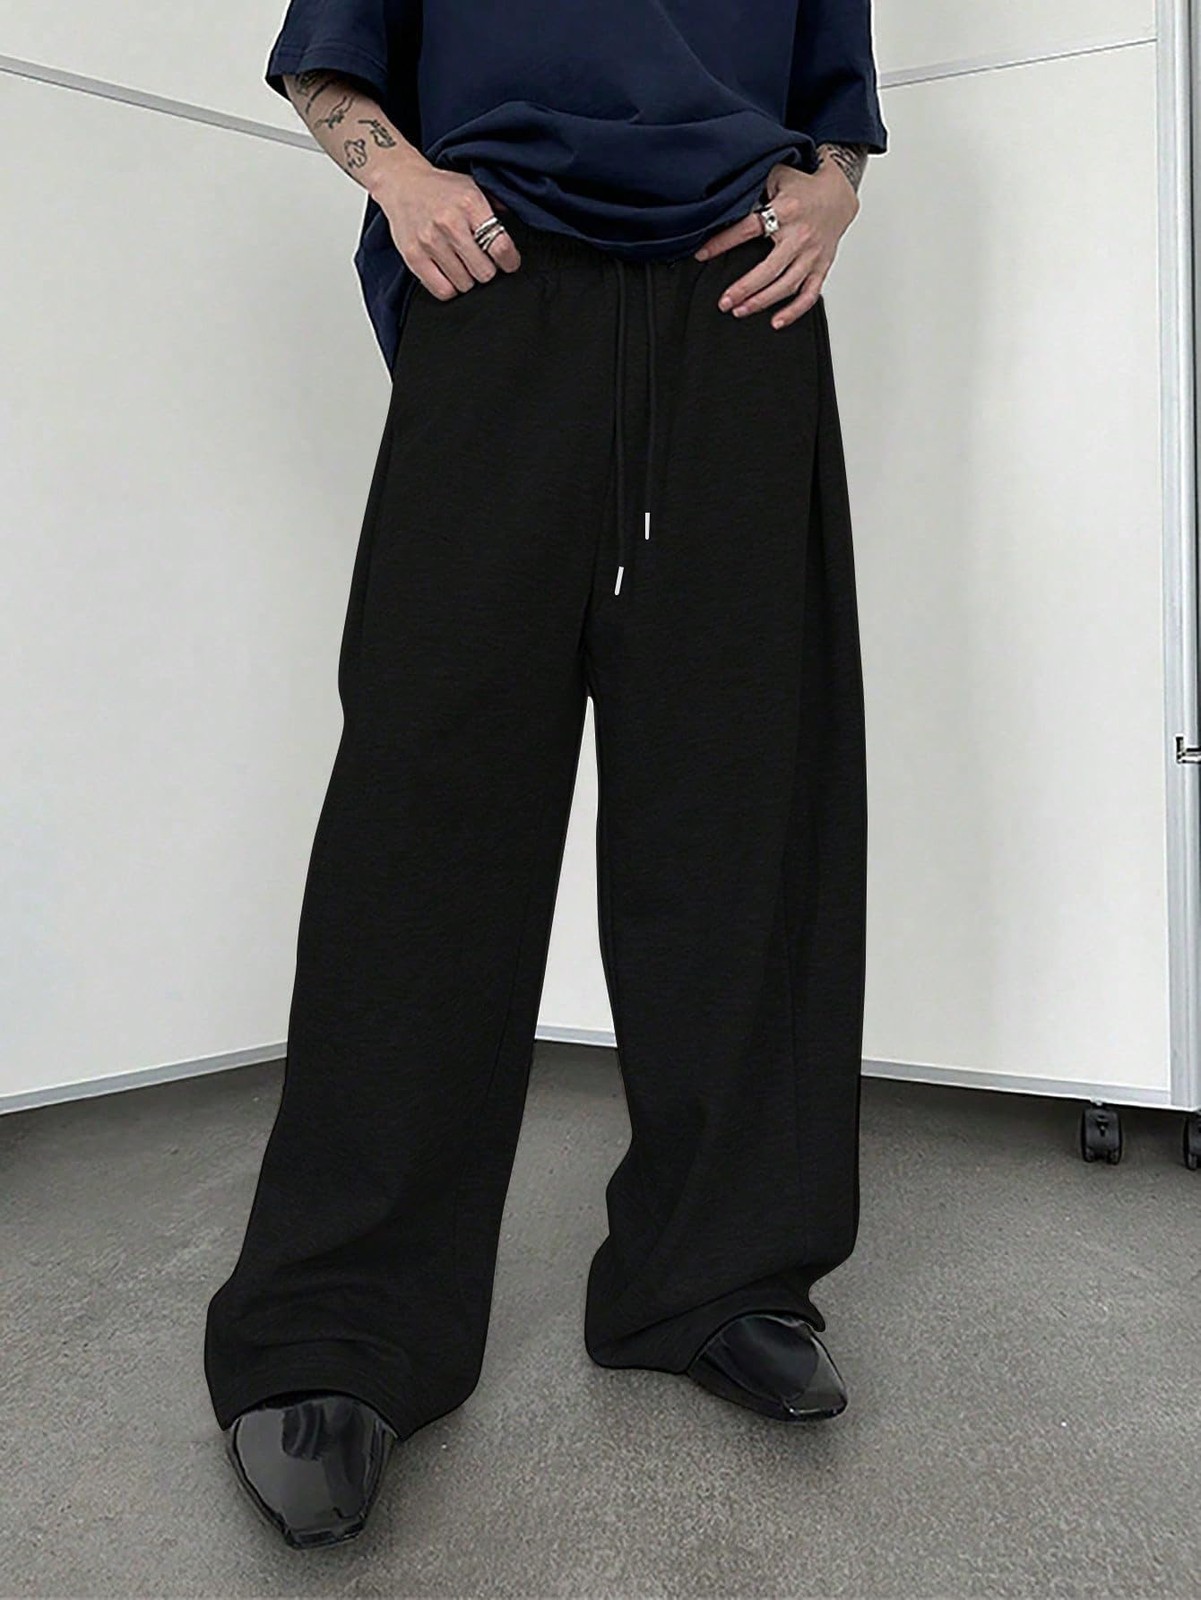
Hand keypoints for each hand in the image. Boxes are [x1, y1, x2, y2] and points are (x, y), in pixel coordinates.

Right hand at [372, 155, 521, 298]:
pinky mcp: (413, 256)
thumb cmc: (442, 190)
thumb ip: (496, 206)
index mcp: (470, 203)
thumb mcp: (473, 187)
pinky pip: (442, 291)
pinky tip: (449, 274)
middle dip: (487, 270)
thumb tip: (519, 223)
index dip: (510, 261)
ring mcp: (430, 240)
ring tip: (462, 264)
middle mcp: (450, 222)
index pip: (500, 247)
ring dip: (468, 279)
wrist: (402, 183)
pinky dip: (450, 288)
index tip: (509, 263)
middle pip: (484, 271)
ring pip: (464, 284)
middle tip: (481, 261)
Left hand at [694, 159, 859, 327]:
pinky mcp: (821, 268)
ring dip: (762, 302)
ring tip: (740, 311)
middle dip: (744, 288)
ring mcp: (812, 255)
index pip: (749, 228)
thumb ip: (753, 186)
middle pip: (769, 268)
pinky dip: (794, 311)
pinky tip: (776, 322)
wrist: (839, 195)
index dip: (723, 242)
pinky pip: (809, 295)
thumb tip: (723, 197)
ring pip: (786, 285)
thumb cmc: (804, 187)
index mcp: (786, 210)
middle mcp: (800, 236)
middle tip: (724, 302)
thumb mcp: (778, 176)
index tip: (702, 254)